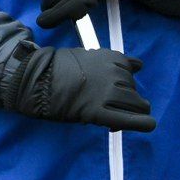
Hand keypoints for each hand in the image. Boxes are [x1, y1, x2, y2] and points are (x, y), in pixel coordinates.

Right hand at [7, 45, 155, 131]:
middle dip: (125, 98)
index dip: (122, 80)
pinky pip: (135, 121)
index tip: (110, 88)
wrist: (35, 79)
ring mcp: (110, 94)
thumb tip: (139, 65)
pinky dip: (144, 123)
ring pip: (139, 105)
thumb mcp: (87, 55)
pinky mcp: (101, 113)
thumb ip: (112, 61)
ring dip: (130, 110)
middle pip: (134, 90)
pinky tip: (144, 124)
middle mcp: (116, 74)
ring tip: (113, 115)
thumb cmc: (57, 67)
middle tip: (106, 104)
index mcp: (112, 57)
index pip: (132, 70)